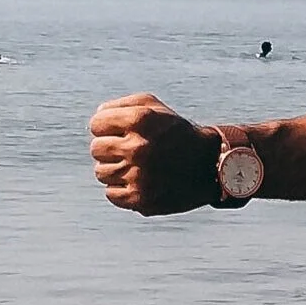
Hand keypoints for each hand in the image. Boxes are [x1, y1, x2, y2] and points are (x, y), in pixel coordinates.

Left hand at [88, 93, 218, 213]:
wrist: (209, 165)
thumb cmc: (176, 132)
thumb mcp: (154, 107)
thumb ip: (120, 105)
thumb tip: (97, 117)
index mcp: (140, 120)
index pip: (96, 123)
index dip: (108, 126)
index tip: (122, 131)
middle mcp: (138, 147)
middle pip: (96, 149)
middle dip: (111, 148)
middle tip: (131, 149)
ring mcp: (139, 175)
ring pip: (101, 173)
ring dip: (116, 169)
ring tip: (138, 165)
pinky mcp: (141, 199)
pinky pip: (111, 193)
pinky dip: (122, 188)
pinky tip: (140, 181)